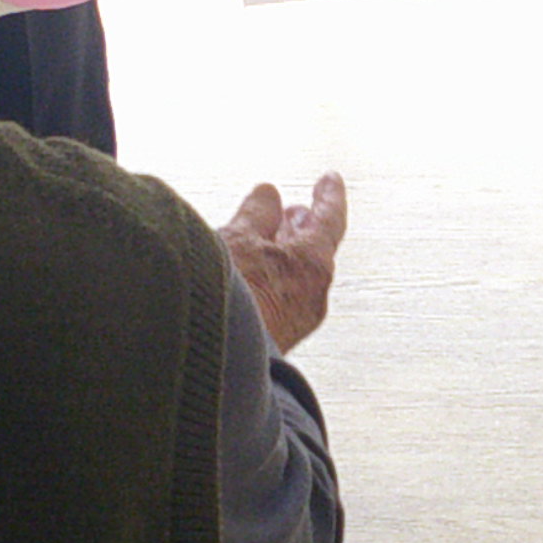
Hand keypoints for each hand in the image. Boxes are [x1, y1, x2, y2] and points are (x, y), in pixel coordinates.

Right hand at [219, 172, 346, 355]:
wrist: (212, 363)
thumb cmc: (227, 302)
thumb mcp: (237, 239)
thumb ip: (256, 214)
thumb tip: (268, 195)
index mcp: (312, 264)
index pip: (330, 218)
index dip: (329, 194)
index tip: (330, 179)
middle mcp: (312, 294)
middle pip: (314, 249)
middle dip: (301, 227)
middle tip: (295, 212)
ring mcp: (295, 320)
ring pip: (295, 275)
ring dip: (283, 252)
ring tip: (266, 239)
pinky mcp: (275, 339)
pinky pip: (280, 297)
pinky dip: (271, 276)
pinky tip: (250, 275)